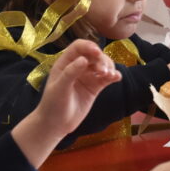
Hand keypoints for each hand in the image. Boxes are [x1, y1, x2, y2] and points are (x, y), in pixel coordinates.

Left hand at [13, 40, 120, 166]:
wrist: (56, 124)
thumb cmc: (53, 105)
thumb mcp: (59, 88)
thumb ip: (71, 72)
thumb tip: (83, 59)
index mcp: (65, 63)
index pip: (79, 47)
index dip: (89, 46)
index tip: (97, 53)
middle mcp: (77, 66)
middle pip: (93, 55)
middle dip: (101, 60)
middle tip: (103, 72)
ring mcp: (87, 77)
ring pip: (102, 65)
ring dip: (108, 67)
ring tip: (109, 76)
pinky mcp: (95, 87)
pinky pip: (106, 78)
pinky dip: (113, 76)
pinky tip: (116, 78)